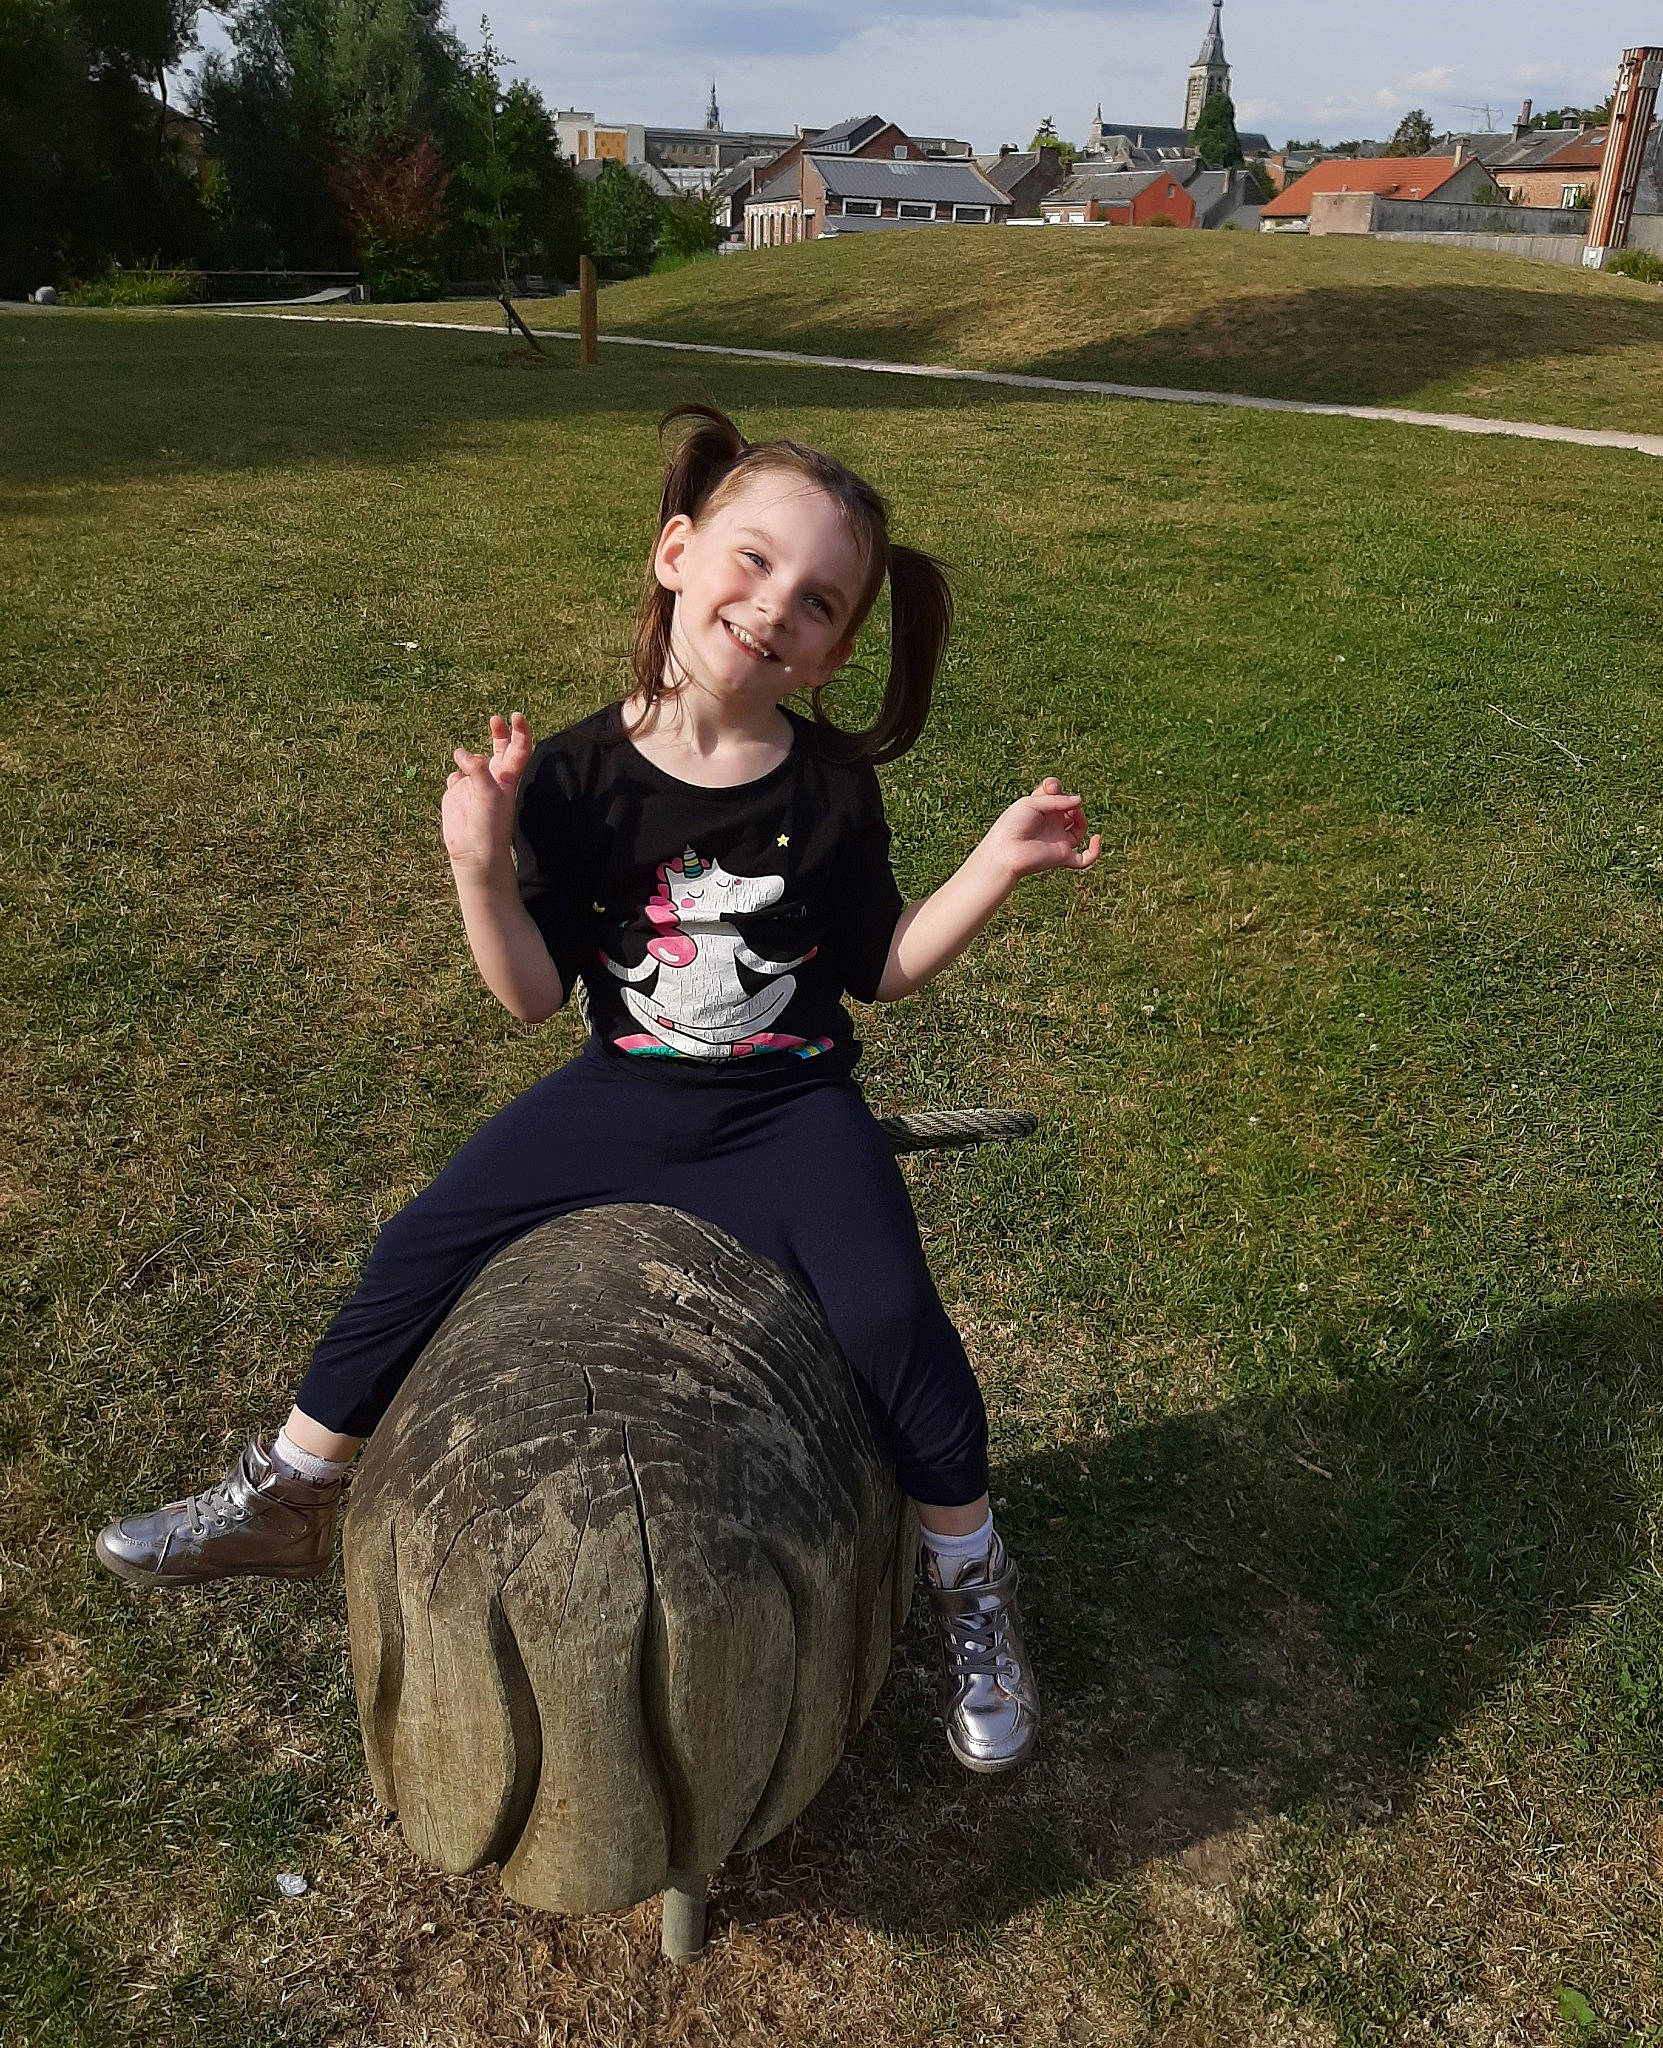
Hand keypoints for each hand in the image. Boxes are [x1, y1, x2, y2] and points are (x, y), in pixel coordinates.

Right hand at [441, 711, 533, 876]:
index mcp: (508, 778)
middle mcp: (493, 779)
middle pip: (499, 749)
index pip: (519, 750)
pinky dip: (453, 776)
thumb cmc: (490, 825)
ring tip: (462, 760)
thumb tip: (461, 753)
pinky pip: (454, 776)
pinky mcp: (456, 793)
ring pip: (471, 760)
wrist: (474, 851)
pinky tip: (455, 786)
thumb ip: (476, 770)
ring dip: (466, 756)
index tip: (516, 715)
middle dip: (499, 733)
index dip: (520, 732)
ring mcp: (474, 785)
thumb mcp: (488, 793)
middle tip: (495, 718)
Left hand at [979, 777, 1101, 884]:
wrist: (1005, 851)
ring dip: (1082, 819)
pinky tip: (1096, 839)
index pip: (1055, 797)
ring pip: (1079, 830)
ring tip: (1074, 812)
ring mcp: (1058, 841)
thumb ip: (1057, 800)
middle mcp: (1050, 826)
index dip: (1057, 788)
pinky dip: (1095, 851)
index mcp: (1040, 812)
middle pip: (1070, 811)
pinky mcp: (1063, 857)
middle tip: (1061, 798)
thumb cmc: (1012, 825)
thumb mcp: (1032, 803)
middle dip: (1070, 802)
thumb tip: (1079, 801)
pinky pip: (1085, 859)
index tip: (1052, 787)